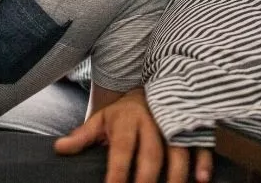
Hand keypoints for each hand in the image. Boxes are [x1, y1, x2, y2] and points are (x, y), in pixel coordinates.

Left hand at [54, 88, 212, 182]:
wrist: (147, 88)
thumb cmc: (121, 112)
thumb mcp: (101, 119)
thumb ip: (83, 136)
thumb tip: (59, 148)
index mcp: (126, 120)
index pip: (121, 149)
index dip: (117, 171)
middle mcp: (151, 121)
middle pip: (151, 152)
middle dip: (147, 178)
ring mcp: (172, 122)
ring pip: (177, 148)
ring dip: (177, 173)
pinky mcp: (189, 124)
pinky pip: (199, 141)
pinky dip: (202, 160)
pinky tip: (201, 179)